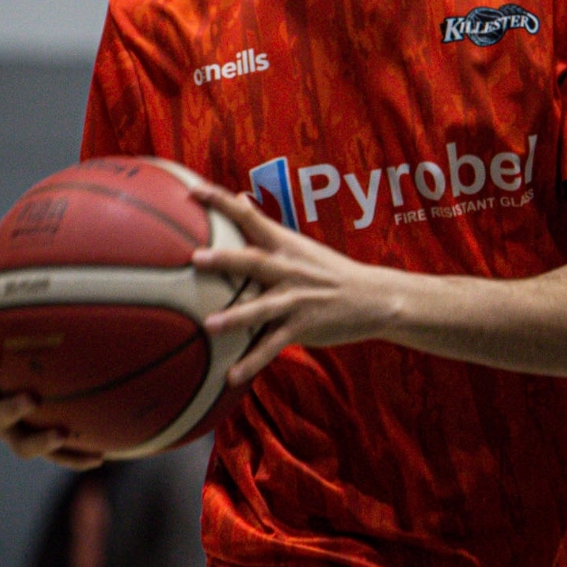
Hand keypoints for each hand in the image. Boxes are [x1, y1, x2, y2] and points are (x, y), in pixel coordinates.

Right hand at [0, 258, 103, 467]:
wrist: (44, 392)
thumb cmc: (23, 351)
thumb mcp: (14, 325)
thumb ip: (0, 297)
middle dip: (9, 408)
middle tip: (31, 397)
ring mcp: (19, 434)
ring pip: (22, 446)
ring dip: (40, 443)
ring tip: (62, 433)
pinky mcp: (45, 450)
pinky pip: (59, 458)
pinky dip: (75, 458)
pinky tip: (100, 455)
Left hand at [189, 181, 399, 385]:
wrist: (374, 297)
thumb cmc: (329, 271)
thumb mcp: (300, 244)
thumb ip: (266, 227)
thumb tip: (240, 199)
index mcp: (285, 244)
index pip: (249, 216)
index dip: (221, 201)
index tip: (192, 190)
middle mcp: (289, 269)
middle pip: (253, 262)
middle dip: (225, 259)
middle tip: (195, 258)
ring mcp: (296, 299)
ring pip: (262, 308)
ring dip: (236, 317)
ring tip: (210, 325)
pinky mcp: (304, 327)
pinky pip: (273, 346)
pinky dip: (252, 362)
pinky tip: (231, 376)